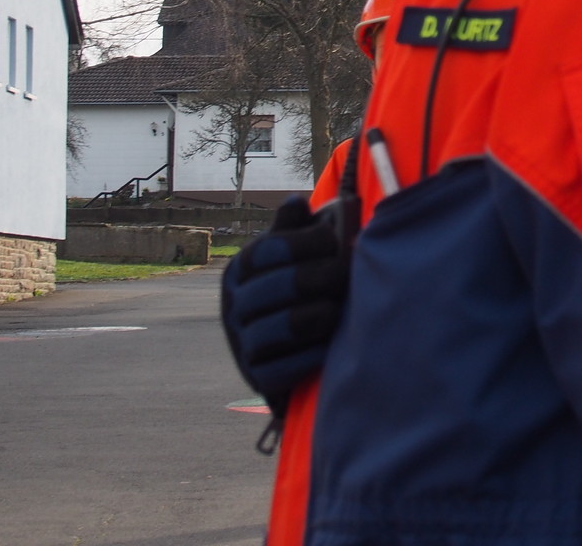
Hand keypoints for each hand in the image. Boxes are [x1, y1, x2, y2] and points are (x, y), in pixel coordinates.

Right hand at [221, 196, 348, 411]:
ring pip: (284, 326)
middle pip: (284, 284)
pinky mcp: (258, 378)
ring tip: (338, 310)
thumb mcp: (295, 253)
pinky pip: (283, 369)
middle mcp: (234, 305)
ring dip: (320, 316)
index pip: (273, 247)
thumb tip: (297, 203)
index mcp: (241, 268)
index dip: (312, 240)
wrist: (292, 348)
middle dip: (325, 277)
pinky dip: (311, 357)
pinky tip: (330, 346)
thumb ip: (296, 228)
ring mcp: (242, 343)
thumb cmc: (302, 286)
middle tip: (347, 276)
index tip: (337, 241)